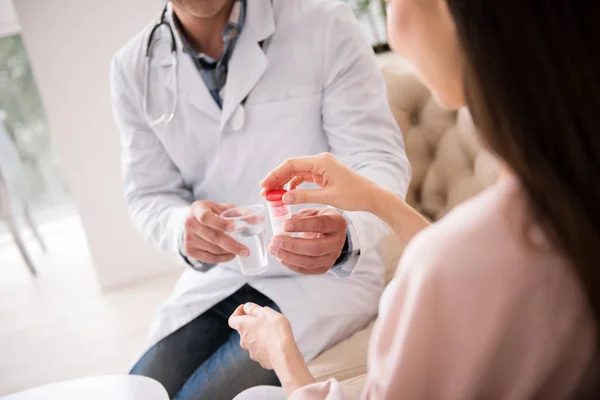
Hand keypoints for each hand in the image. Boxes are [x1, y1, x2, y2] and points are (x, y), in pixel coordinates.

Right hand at [183, 200, 248, 263]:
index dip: (220, 223)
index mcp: (198, 209)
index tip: (233, 228)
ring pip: (212, 249)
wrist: (192, 221)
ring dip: (228, 251)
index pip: (206, 217)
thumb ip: (241, 212)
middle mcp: (189, 223)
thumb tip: (259, 219)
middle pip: (212, 237)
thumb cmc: (212, 213)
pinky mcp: (189, 250)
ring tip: (239, 250)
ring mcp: (188, 238)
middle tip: (246, 251)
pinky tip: (231, 254)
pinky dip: (222, 258)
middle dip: (232, 245)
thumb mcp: (224, 208)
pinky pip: (209, 258)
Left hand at [228, 303, 314, 394]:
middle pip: (244, 329)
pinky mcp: (260, 359)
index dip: (238, 312)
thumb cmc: (275, 332)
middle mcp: (244, 339)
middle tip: (264, 318)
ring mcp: (251, 351)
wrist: (283, 355)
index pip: (232, 319)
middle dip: (252, 323)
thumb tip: (247, 307)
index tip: (246, 309)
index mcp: (242, 326)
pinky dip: (265, 345)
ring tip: (272, 331)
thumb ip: (254, 308)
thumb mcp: (266, 312)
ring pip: (252, 340)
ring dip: (259, 334)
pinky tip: (275, 342)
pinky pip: (260, 349)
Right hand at [260, 153, 380, 211]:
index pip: (291, 164)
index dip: (275, 174)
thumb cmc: (355, 196)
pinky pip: (304, 177)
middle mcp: (320, 161)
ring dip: (284, 182)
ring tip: (273, 195)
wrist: (372, 197)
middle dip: (277, 179)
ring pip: (296, 172)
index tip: (264, 186)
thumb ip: (305, 197)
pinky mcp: (324, 174)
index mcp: (321, 162)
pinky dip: (294, 184)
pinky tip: (288, 194)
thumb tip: (283, 198)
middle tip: (265, 192)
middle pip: (291, 166)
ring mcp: (322, 167)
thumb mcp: (328, 198)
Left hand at [270, 208, 346, 274]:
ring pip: (310, 262)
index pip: (320, 224)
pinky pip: (306, 269)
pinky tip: (280, 256)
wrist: (333, 236)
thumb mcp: (315, 211)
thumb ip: (301, 214)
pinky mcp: (324, 268)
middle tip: (275, 239)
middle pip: (315, 248)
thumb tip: (281, 217)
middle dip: (292, 245)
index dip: (302, 225)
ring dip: (288, 256)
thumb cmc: (321, 221)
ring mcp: (332, 257)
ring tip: (273, 248)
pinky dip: (290, 264)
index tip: (285, 225)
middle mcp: (337, 242)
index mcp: (336, 223)